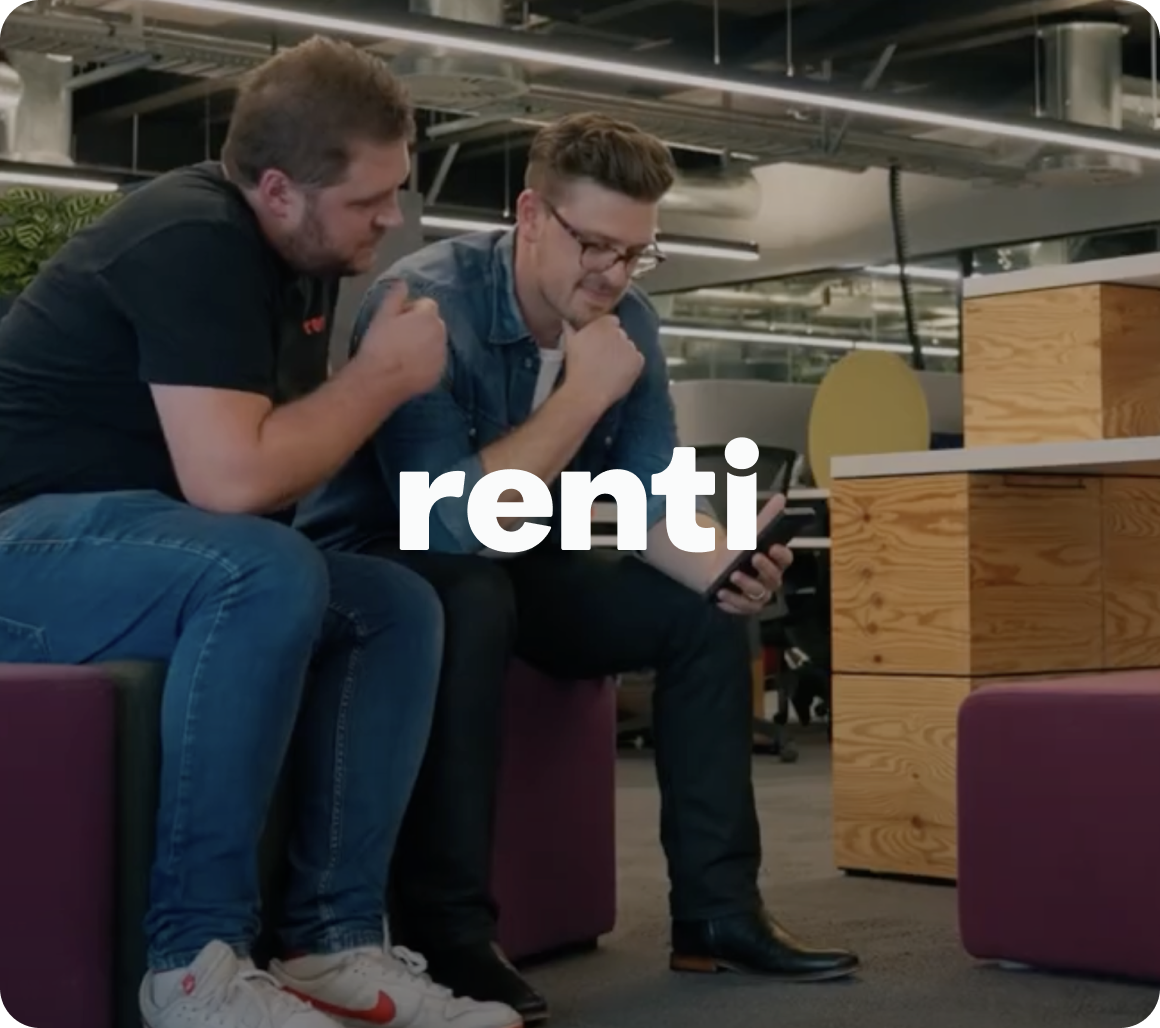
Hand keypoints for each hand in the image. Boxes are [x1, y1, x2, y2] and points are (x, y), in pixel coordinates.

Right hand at [357, 280, 447, 396]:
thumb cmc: (378, 345)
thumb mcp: (382, 315)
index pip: (427, 304)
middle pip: (434, 324)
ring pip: (436, 343)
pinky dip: (427, 362)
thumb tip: (402, 282)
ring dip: (425, 344)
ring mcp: (442, 356)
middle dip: (421, 326)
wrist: (379, 380)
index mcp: (428, 316)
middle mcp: (441, 334)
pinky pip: (435, 362)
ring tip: (403, 354)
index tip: (397, 321)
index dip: (411, 310)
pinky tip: (410, 367)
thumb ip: (395, 296)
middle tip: (400, 337)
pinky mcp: (440, 374)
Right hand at [562, 315, 644, 410]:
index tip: (600, 342)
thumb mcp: (569, 343)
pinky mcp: (638, 360)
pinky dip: (632, 366)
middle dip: (614, 343)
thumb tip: (568, 321)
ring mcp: (630, 346)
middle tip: (604, 357)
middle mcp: (619, 332)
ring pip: (629, 347)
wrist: (587, 390)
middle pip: (620, 334)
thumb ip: (570, 329)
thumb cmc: (575, 367)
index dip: (606, 332)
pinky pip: (637, 360)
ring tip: (611, 368)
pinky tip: (620, 374)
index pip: (611, 321)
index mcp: (602, 324)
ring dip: (623, 354)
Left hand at [712, 493, 793, 615]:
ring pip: (757, 595)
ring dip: (746, 586)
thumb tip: (782, 498)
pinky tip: (720, 593)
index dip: (782, 554)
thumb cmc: (741, 549)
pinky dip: (731, 602)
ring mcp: (758, 596)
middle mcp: (771, 581)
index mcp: (776, 563)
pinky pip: (740, 607)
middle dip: (765, 569)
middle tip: (754, 557)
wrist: (720, 565)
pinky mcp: (743, 606)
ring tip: (732, 575)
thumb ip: (766, 517)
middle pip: (773, 579)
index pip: (786, 560)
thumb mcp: (750, 531)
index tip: (774, 546)